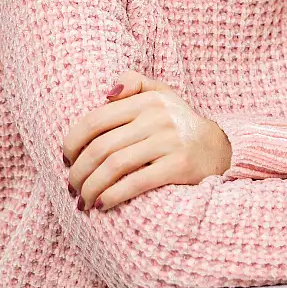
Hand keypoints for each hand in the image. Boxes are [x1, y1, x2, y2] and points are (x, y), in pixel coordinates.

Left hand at [63, 71, 231, 211]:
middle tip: (72, 188)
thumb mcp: (161, 94)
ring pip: (114, 166)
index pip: (95, 120)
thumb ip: (134, 83)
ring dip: (90, 188)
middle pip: (101, 147)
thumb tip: (106, 94)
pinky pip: (136, 182)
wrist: (220, 149)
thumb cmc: (178, 124)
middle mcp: (158, 117)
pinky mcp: (179, 165)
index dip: (72, 143)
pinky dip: (113, 196)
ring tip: (83, 201)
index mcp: (148, 100)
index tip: (66, 161)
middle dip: (78, 173)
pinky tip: (102, 205)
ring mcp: (170, 140)